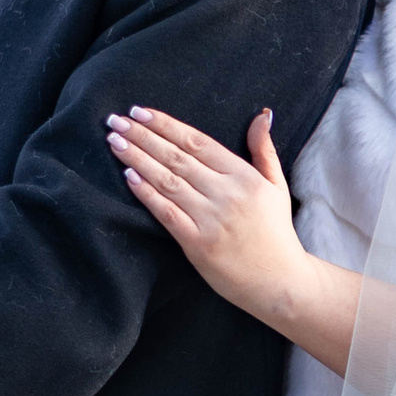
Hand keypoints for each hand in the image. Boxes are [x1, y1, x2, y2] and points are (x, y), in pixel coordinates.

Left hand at [108, 106, 307, 326]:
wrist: (280, 282)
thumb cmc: (276, 233)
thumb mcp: (276, 186)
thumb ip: (264, 149)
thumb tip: (262, 115)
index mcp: (244, 176)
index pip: (197, 142)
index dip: (166, 125)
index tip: (140, 112)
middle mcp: (227, 194)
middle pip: (176, 157)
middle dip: (143, 136)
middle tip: (116, 121)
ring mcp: (211, 219)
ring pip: (167, 181)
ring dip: (137, 159)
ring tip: (114, 142)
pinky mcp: (198, 244)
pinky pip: (166, 212)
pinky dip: (146, 193)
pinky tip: (129, 176)